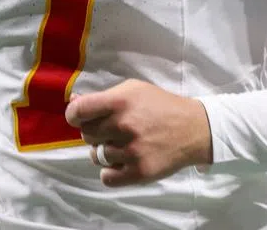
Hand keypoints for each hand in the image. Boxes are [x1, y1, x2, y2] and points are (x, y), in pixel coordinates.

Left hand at [64, 79, 212, 187]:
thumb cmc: (160, 106)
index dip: (74, 115)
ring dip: (104, 152)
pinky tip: (123, 161)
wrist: (193, 129)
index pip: (78, 111)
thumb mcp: (133, 90)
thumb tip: (73, 102)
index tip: (79, 118)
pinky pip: (106, 177)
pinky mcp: (139, 171)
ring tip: (121, 145)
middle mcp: (123, 125)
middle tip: (111, 130)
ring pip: (96, 156)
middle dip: (95, 132)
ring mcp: (131, 150)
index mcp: (120, 102)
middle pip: (86, 135)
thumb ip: (102, 97)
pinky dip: (111, 171)